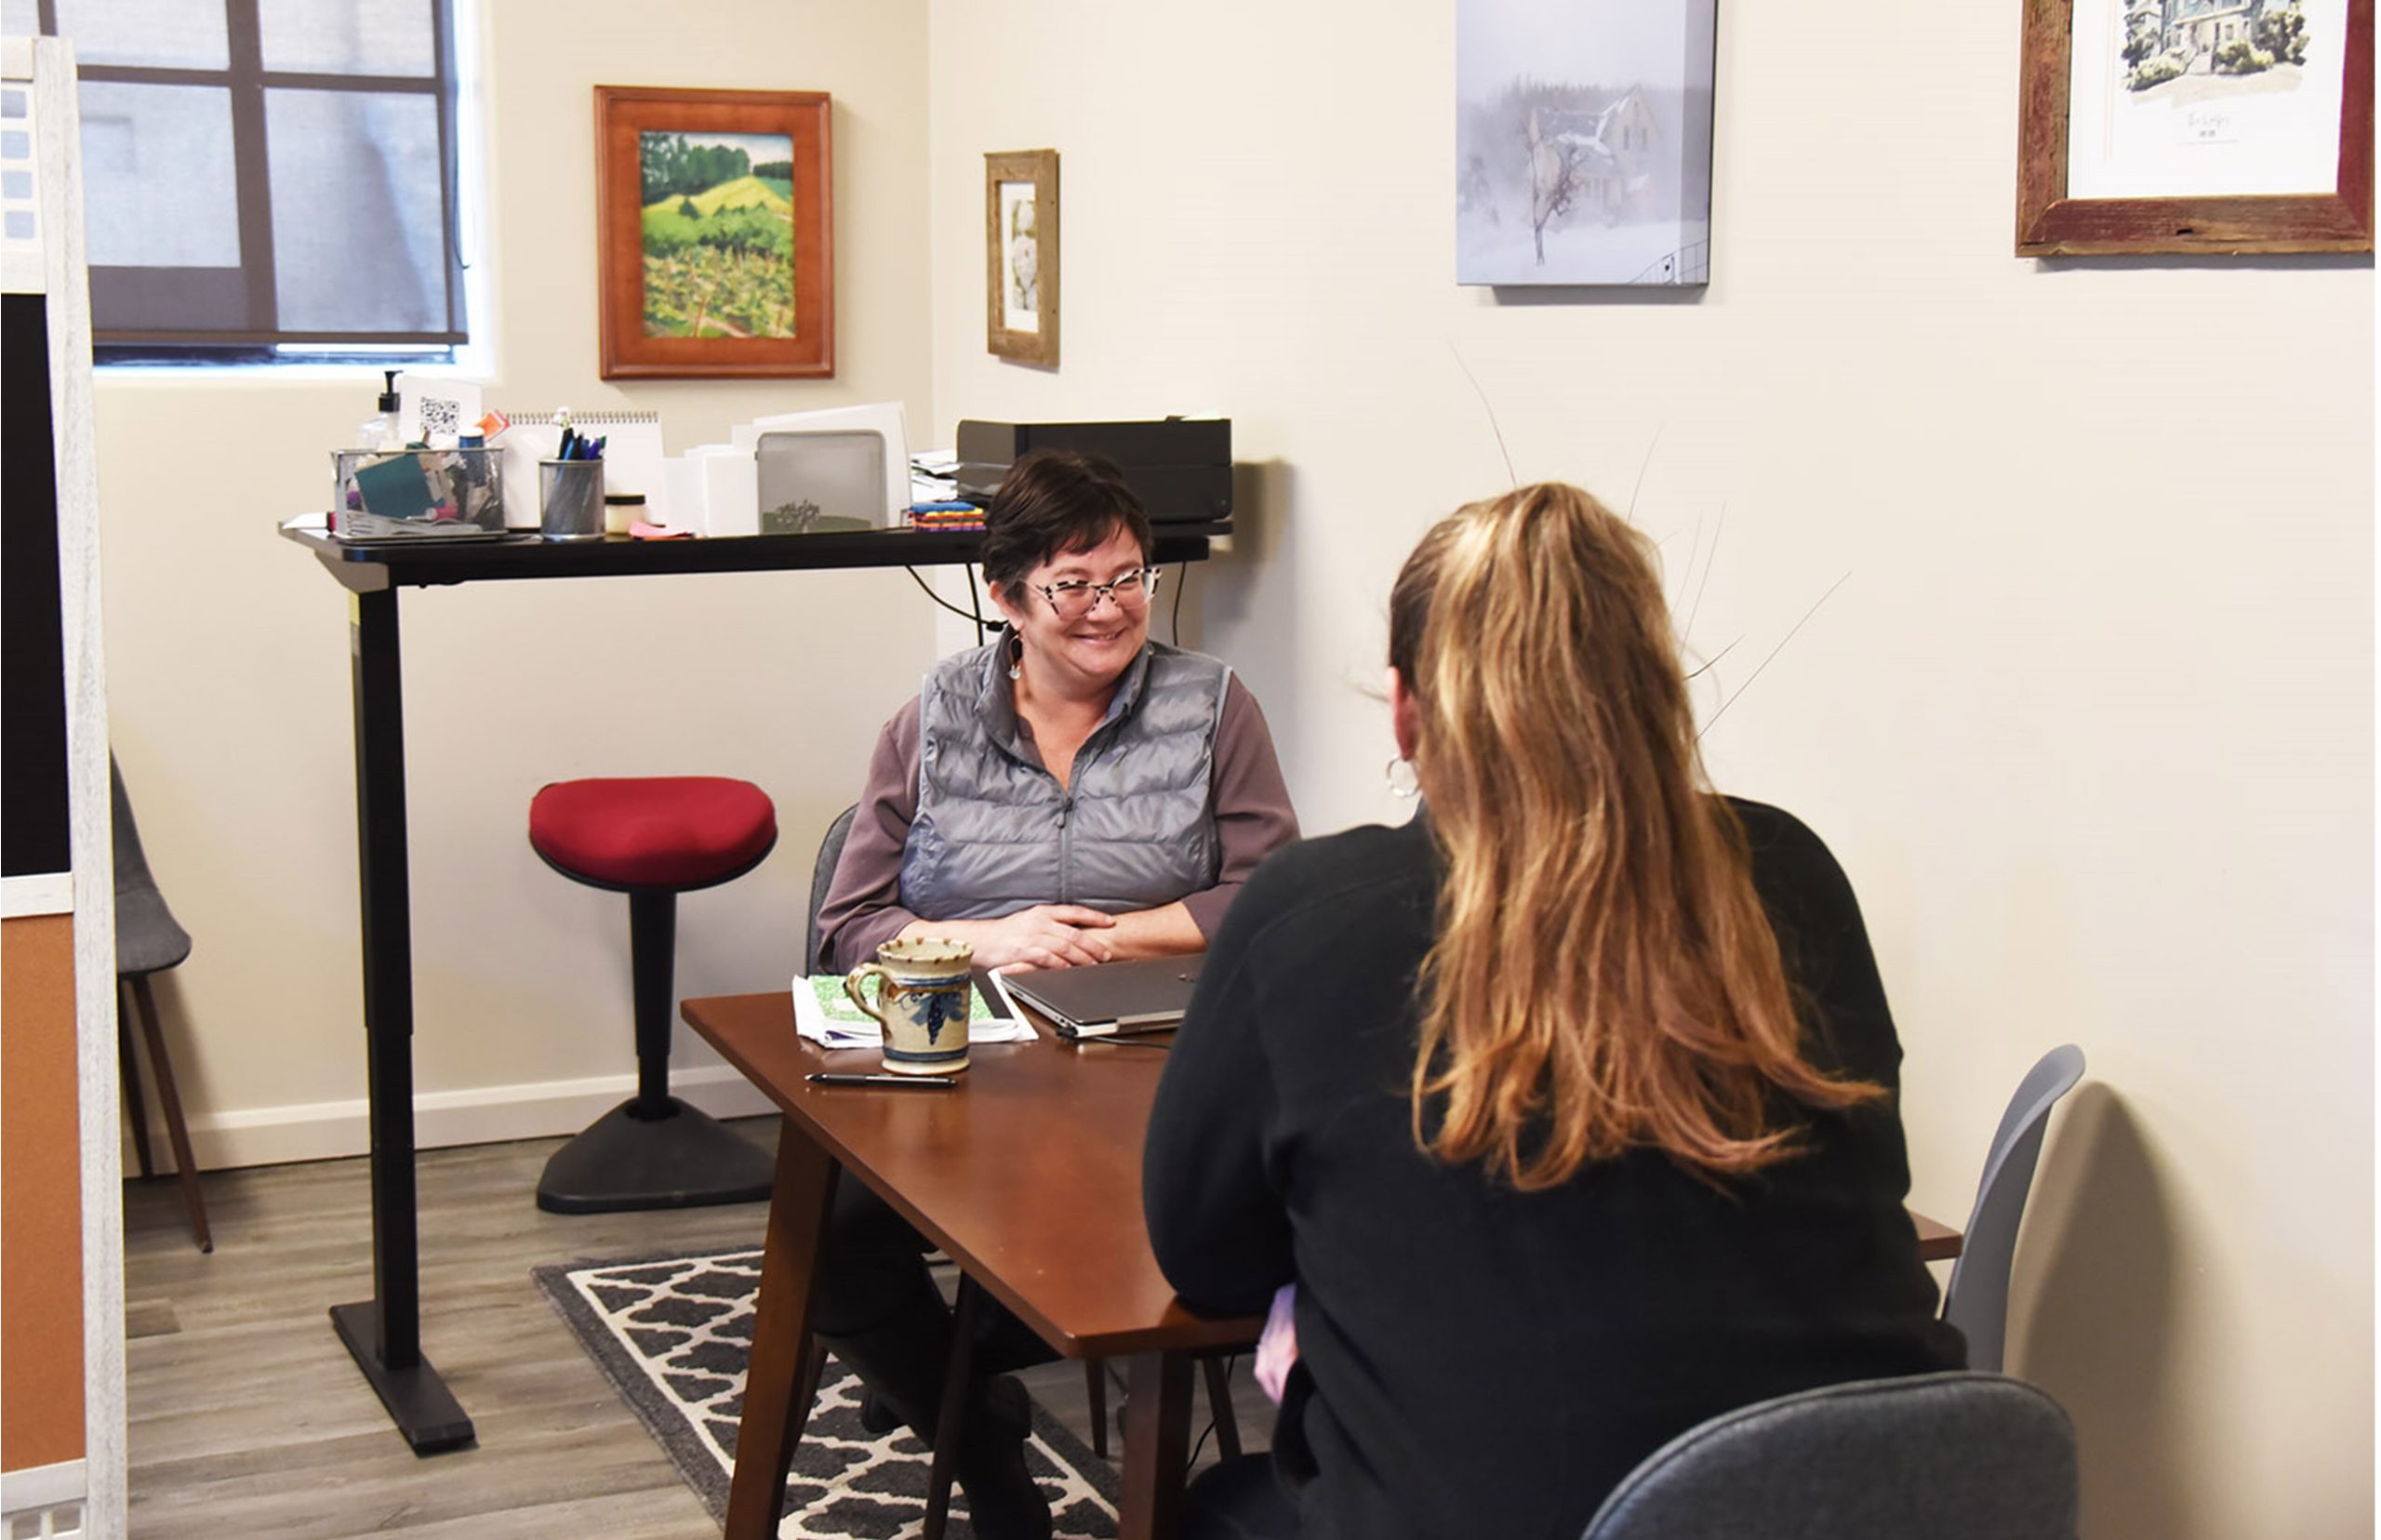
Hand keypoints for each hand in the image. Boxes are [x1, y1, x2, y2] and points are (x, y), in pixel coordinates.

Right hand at [916, 906, 1116, 970]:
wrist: (978, 940)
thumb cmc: (1003, 935)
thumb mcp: (1027, 922)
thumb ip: (1048, 926)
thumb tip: (1070, 932)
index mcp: (1041, 912)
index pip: (1073, 911)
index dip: (1094, 917)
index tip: (1110, 922)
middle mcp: (1038, 921)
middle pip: (1073, 931)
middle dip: (1093, 943)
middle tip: (1106, 952)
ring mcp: (1031, 935)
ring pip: (1064, 945)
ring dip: (1082, 956)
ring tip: (1094, 964)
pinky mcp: (1023, 950)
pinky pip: (1048, 958)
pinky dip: (1062, 964)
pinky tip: (1071, 970)